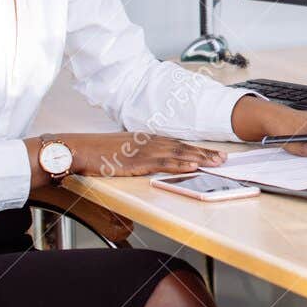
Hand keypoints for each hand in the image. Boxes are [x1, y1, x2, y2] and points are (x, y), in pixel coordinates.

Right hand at [51, 133, 228, 178]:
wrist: (82, 149)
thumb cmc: (100, 151)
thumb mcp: (125, 149)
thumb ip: (141, 152)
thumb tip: (153, 159)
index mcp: (148, 139)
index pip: (178, 143)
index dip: (197, 148)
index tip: (213, 152)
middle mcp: (150, 142)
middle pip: (183, 147)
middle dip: (205, 152)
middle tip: (224, 158)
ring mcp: (145, 151)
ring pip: (178, 153)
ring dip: (199, 158)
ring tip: (216, 162)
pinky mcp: (138, 161)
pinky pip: (163, 163)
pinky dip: (180, 164)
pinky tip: (192, 166)